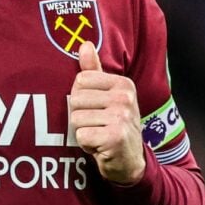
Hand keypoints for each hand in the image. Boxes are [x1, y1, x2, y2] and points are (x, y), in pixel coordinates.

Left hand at [69, 41, 145, 184]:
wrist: (130, 160)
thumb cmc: (113, 124)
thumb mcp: (106, 95)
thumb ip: (93, 71)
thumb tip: (84, 44)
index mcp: (123, 84)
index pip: (80, 80)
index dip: (80, 98)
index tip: (97, 108)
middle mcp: (125, 98)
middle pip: (74, 99)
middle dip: (79, 116)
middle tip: (98, 124)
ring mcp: (122, 117)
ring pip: (75, 119)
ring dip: (82, 131)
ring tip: (99, 134)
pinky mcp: (115, 137)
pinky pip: (81, 135)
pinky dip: (86, 144)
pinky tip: (100, 146)